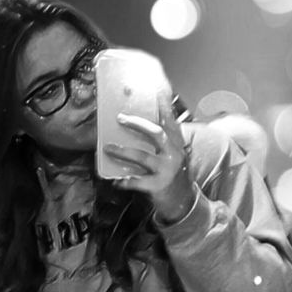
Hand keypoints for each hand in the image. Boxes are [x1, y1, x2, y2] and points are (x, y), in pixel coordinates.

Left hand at [105, 91, 195, 222]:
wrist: (184, 202)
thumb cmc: (172, 175)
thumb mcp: (171, 155)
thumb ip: (160, 141)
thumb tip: (135, 125)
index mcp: (176, 143)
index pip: (170, 120)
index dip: (164, 104)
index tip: (157, 88)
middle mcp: (174, 154)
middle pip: (156, 133)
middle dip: (137, 124)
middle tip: (120, 118)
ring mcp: (167, 170)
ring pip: (143, 156)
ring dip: (123, 151)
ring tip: (108, 147)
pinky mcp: (158, 185)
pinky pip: (137, 181)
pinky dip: (124, 181)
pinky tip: (115, 181)